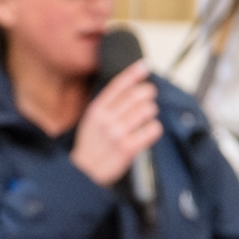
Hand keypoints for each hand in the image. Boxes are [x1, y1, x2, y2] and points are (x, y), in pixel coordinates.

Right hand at [69, 60, 161, 186]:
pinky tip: (148, 131)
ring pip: (147, 110)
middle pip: (136, 95)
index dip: (133, 74)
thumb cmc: (90, 145)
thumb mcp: (91, 120)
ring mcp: (118, 133)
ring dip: (150, 110)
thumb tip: (131, 88)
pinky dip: (154, 128)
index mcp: (96, 110)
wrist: (84, 172)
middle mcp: (106, 120)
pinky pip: (152, 130)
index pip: (118, 86)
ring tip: (146, 114)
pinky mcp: (128, 148)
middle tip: (149, 94)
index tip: (146, 66)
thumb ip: (107, 105)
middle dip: (148, 92)